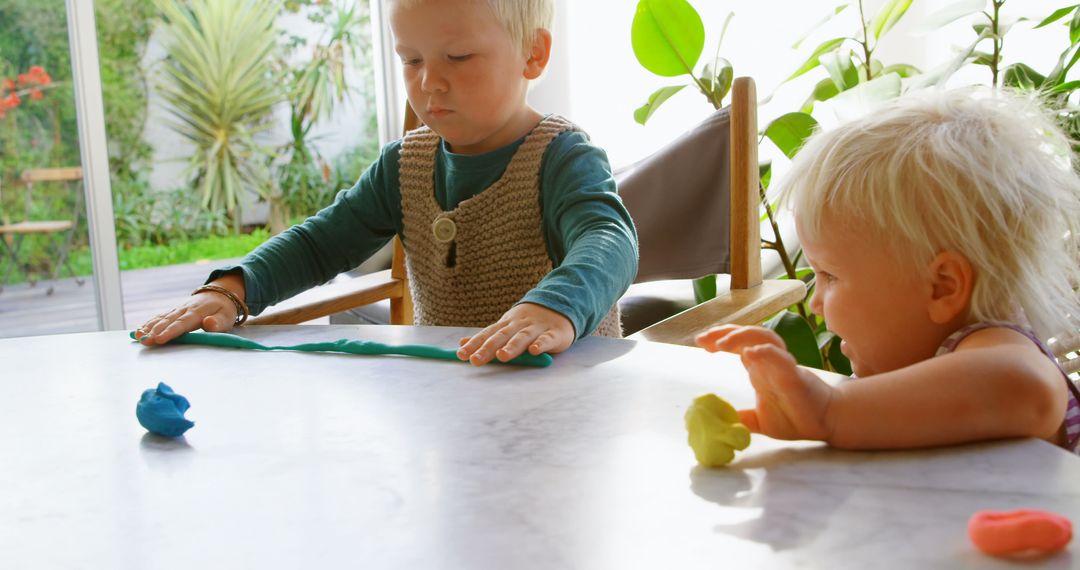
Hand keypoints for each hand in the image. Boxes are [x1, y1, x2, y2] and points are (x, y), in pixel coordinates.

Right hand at [134, 277, 243, 345]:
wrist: (220, 294)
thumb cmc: (224, 309)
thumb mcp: (227, 316)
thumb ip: (218, 322)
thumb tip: (208, 324)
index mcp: (197, 312)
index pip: (182, 323)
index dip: (171, 331)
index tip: (160, 339)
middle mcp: (184, 309)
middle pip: (168, 321)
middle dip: (155, 332)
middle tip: (144, 341)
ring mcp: (177, 310)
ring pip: (161, 318)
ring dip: (149, 327)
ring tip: (138, 337)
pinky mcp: (174, 311)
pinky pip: (159, 316)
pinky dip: (148, 323)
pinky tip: (139, 331)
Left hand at [457, 302, 574, 365]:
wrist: (558, 307)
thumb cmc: (527, 323)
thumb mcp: (505, 327)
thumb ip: (486, 337)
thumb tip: (462, 342)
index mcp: (506, 325)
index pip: (487, 335)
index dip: (474, 345)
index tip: (461, 354)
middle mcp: (518, 326)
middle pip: (501, 337)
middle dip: (487, 348)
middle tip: (475, 360)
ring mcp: (536, 329)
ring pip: (522, 337)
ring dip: (512, 346)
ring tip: (502, 356)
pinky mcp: (553, 334)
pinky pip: (546, 339)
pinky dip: (541, 344)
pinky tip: (534, 351)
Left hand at [695, 325, 835, 441]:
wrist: (825, 424)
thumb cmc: (794, 418)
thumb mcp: (759, 422)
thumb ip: (741, 419)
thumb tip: (720, 421)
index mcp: (759, 368)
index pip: (738, 343)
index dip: (719, 338)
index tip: (700, 342)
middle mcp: (770, 361)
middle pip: (748, 333)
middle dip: (724, 332)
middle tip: (702, 339)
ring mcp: (783, 365)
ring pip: (765, 337)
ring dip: (741, 336)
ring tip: (721, 344)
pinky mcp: (795, 375)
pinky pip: (781, 357)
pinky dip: (766, 352)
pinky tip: (751, 353)